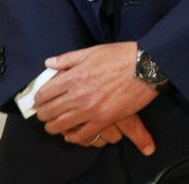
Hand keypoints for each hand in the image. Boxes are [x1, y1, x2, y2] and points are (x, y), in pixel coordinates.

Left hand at [34, 42, 156, 154]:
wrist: (148, 67)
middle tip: (49, 112)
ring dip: (55, 126)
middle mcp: (77, 96)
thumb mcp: (93, 51)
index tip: (43, 100)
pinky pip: (80, 135)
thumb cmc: (122, 56)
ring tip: (59, 122)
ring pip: (59, 126)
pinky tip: (73, 132)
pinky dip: (73, 136)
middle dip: (44, 113)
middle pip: (47, 113)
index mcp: (73, 77)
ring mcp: (90, 110)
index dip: (39, 99)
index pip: (43, 95)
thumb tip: (49, 63)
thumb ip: (68, 58)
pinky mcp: (104, 120)